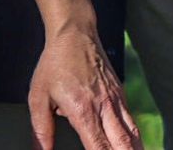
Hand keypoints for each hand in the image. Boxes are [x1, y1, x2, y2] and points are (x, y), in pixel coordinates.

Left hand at [28, 21, 141, 149]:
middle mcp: (105, 105)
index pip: (99, 146)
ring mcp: (116, 98)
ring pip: (132, 131)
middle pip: (123, 142)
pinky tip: (134, 145)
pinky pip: (131, 120)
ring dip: (135, 149)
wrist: (76, 34)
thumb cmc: (55, 65)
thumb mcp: (37, 98)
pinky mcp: (120, 93)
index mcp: (83, 109)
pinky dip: (135, 136)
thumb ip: (41, 130)